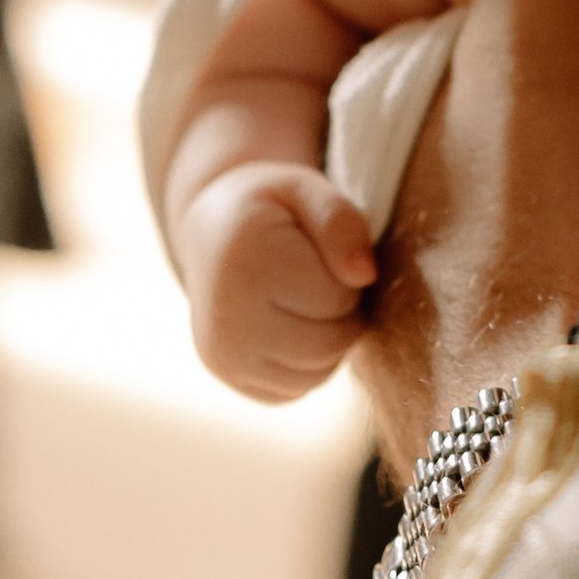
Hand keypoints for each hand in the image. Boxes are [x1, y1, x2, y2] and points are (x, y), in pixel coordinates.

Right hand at [180, 162, 377, 402]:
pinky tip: (290, 324)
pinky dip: (306, 363)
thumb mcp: (305, 189)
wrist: (213, 232)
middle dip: (342, 313)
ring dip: (329, 341)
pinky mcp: (230, 377)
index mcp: (245, 266)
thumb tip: (364, 275)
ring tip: (306, 299)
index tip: (319, 251)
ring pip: (317, 374)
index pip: (336, 299)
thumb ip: (340, 220)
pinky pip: (297, 389)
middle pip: (329, 343)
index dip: (345, 275)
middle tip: (321, 279)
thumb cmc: (270, 207)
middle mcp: (225, 319)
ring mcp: (223, 356)